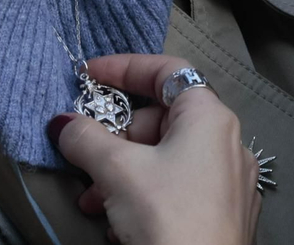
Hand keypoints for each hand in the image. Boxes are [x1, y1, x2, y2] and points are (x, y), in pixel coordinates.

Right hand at [50, 55, 258, 244]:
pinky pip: (178, 190)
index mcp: (210, 119)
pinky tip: (121, 225)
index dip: (124, 68)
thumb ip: (85, 137)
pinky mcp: (225, 218)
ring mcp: (230, 184)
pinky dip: (145, 196)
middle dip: (116, 138)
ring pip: (166, 160)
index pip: (168, 71)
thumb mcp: (116, 170)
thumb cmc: (167, 217)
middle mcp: (228, 145)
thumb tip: (62, 123)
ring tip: (94, 201)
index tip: (88, 76)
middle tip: (86, 159)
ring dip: (123, 173)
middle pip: (162, 120)